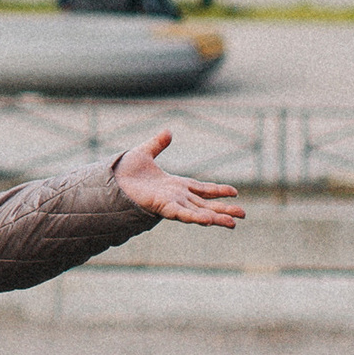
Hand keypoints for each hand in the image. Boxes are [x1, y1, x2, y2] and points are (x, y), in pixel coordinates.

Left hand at [112, 129, 242, 228]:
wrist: (110, 179)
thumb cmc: (124, 171)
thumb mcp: (144, 153)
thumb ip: (158, 144)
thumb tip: (169, 131)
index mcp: (175, 185)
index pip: (201, 188)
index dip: (217, 190)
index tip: (234, 192)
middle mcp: (176, 196)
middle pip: (205, 204)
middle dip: (223, 209)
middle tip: (243, 214)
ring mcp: (171, 203)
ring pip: (198, 212)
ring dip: (216, 217)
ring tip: (234, 223)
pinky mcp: (163, 207)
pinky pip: (183, 214)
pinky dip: (196, 217)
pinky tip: (211, 221)